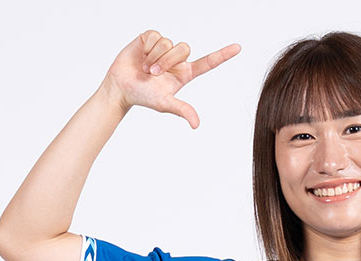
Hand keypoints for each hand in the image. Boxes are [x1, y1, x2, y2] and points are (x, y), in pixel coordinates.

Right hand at [101, 30, 241, 128]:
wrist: (122, 87)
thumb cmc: (144, 97)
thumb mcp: (165, 104)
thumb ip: (182, 110)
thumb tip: (196, 124)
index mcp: (185, 73)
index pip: (208, 63)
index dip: (223, 55)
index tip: (238, 48)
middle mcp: (177, 59)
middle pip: (184, 48)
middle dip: (167, 61)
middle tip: (154, 74)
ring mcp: (164, 47)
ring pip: (169, 42)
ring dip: (155, 57)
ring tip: (146, 69)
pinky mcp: (151, 38)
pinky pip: (155, 36)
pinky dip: (147, 48)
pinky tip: (141, 56)